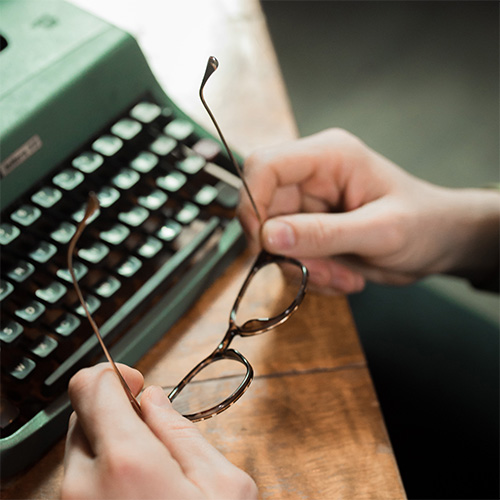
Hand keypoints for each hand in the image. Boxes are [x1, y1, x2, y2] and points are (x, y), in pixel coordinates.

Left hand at [62, 363, 256, 499]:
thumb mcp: (222, 485)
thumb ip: (180, 430)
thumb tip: (151, 399)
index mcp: (127, 461)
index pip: (92, 386)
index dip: (113, 374)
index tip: (134, 383)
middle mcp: (84, 484)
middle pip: (82, 414)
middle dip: (115, 412)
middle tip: (151, 435)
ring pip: (78, 448)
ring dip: (108, 444)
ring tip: (148, 474)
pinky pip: (78, 480)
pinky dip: (101, 473)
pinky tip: (134, 495)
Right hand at [239, 128, 498, 292]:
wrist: (440, 243)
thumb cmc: (424, 225)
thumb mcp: (380, 232)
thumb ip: (323, 233)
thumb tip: (267, 237)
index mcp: (328, 157)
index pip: (265, 166)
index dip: (252, 202)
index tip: (262, 243)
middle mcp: (311, 177)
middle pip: (264, 209)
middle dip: (287, 251)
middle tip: (321, 273)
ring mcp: (308, 204)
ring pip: (273, 240)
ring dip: (302, 268)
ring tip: (343, 277)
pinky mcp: (309, 229)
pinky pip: (288, 255)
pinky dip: (309, 274)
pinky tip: (343, 275)